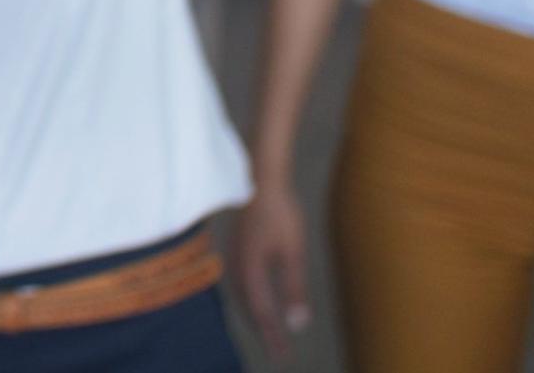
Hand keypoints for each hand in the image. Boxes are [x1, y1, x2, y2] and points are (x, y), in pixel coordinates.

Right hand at [232, 179, 312, 361]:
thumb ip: (293, 289)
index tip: (284, 357)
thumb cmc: (280, 213)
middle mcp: (238, 268)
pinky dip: (250, 300)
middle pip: (250, 309)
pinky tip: (256, 299)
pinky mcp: (237, 248)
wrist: (261, 178)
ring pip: (243, 297)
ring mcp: (234, 257)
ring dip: (256, 317)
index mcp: (250, 271)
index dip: (273, 337)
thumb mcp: (292, 253)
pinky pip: (241, 284)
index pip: (263, 314)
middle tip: (279, 353)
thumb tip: (298, 324)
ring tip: (268, 332)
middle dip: (264, 332)